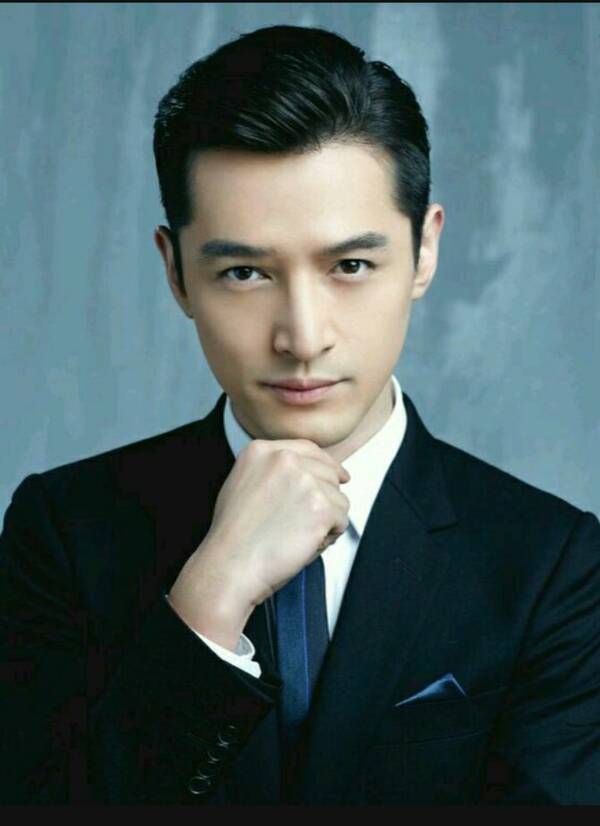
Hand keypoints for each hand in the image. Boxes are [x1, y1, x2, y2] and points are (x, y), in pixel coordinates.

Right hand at [168, 438, 350, 642]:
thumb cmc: (234, 537)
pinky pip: (341, 521)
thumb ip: (272, 471)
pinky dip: (328, 537)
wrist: (230, 566)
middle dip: (324, 500)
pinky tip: (302, 544)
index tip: (340, 476)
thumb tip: (310, 471)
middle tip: (299, 524)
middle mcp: (284, 459)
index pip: (309, 449)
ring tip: (295, 536)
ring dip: (326, 521)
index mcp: (261, 450)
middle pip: (329, 474)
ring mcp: (305, 481)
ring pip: (338, 499)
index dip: (327, 465)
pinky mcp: (321, 506)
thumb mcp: (242, 484)